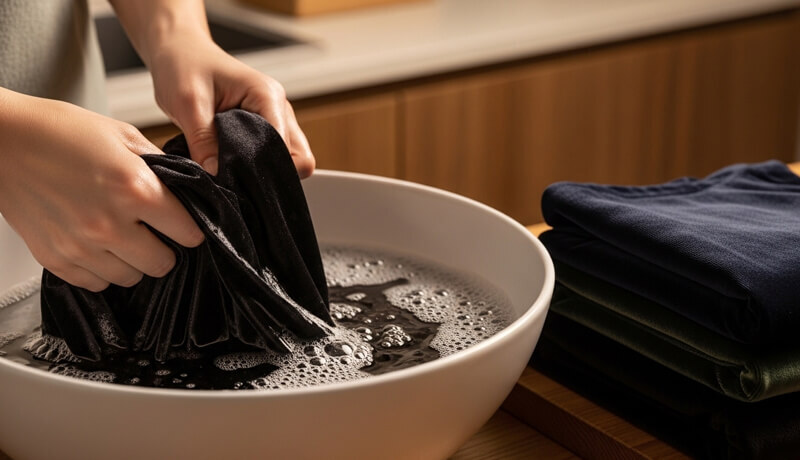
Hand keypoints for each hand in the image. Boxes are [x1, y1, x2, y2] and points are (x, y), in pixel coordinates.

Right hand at [0, 91, 204, 291]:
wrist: (2, 140)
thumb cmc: (59, 131)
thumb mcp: (123, 135)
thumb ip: (161, 166)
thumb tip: (189, 187)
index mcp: (135, 189)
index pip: (188, 232)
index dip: (191, 228)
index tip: (185, 225)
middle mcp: (110, 224)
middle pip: (163, 263)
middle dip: (166, 248)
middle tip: (155, 232)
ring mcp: (81, 246)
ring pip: (132, 278)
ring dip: (134, 261)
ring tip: (124, 236)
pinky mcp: (56, 259)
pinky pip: (97, 283)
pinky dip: (103, 269)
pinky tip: (99, 245)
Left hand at [109, 0, 313, 177]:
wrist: (180, 52)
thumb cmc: (184, 66)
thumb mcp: (187, 103)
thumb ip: (203, 140)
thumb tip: (216, 175)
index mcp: (267, 97)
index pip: (289, 149)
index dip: (266, 170)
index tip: (237, 179)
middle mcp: (278, 109)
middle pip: (298, 159)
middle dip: (269, 175)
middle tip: (233, 178)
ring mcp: (274, 120)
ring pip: (286, 161)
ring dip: (260, 172)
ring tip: (229, 171)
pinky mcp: (263, 130)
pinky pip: (270, 157)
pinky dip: (253, 167)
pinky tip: (229, 166)